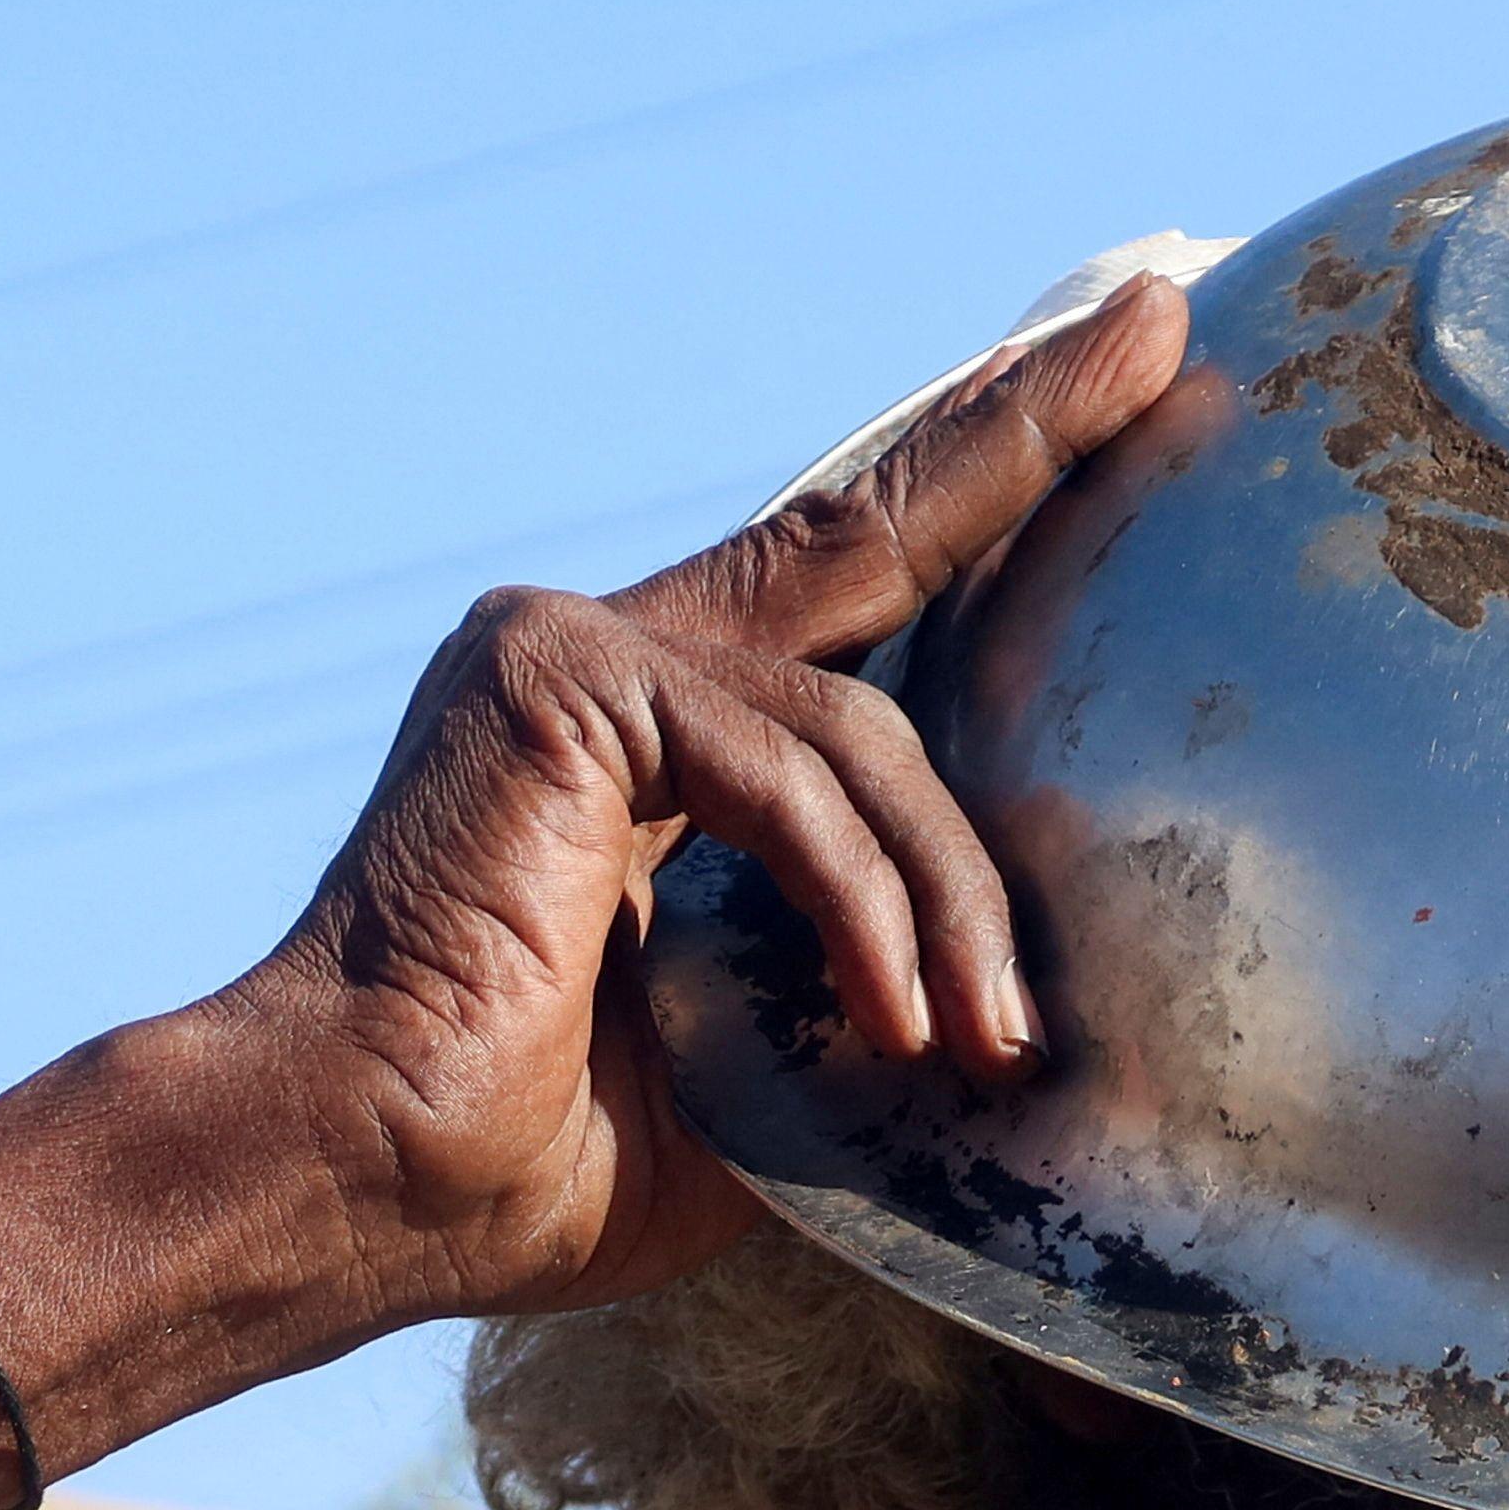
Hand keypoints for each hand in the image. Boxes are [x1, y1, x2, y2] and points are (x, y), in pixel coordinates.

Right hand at [236, 271, 1190, 1324]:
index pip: (846, 587)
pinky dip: (861, 901)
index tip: (1113, 368)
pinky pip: (783, 775)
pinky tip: (900, 1015)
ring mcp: (572, 647)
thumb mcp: (759, 1068)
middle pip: (863, 535)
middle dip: (1025, 437)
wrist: (349, 1185)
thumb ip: (869, 994)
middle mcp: (605, 654)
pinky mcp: (557, 679)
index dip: (980, 483)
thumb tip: (1028, 1017)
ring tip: (991, 1044)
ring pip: (856, 731)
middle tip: (1159, 324)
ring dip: (950, 901)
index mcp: (646, 734)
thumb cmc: (525, 1161)